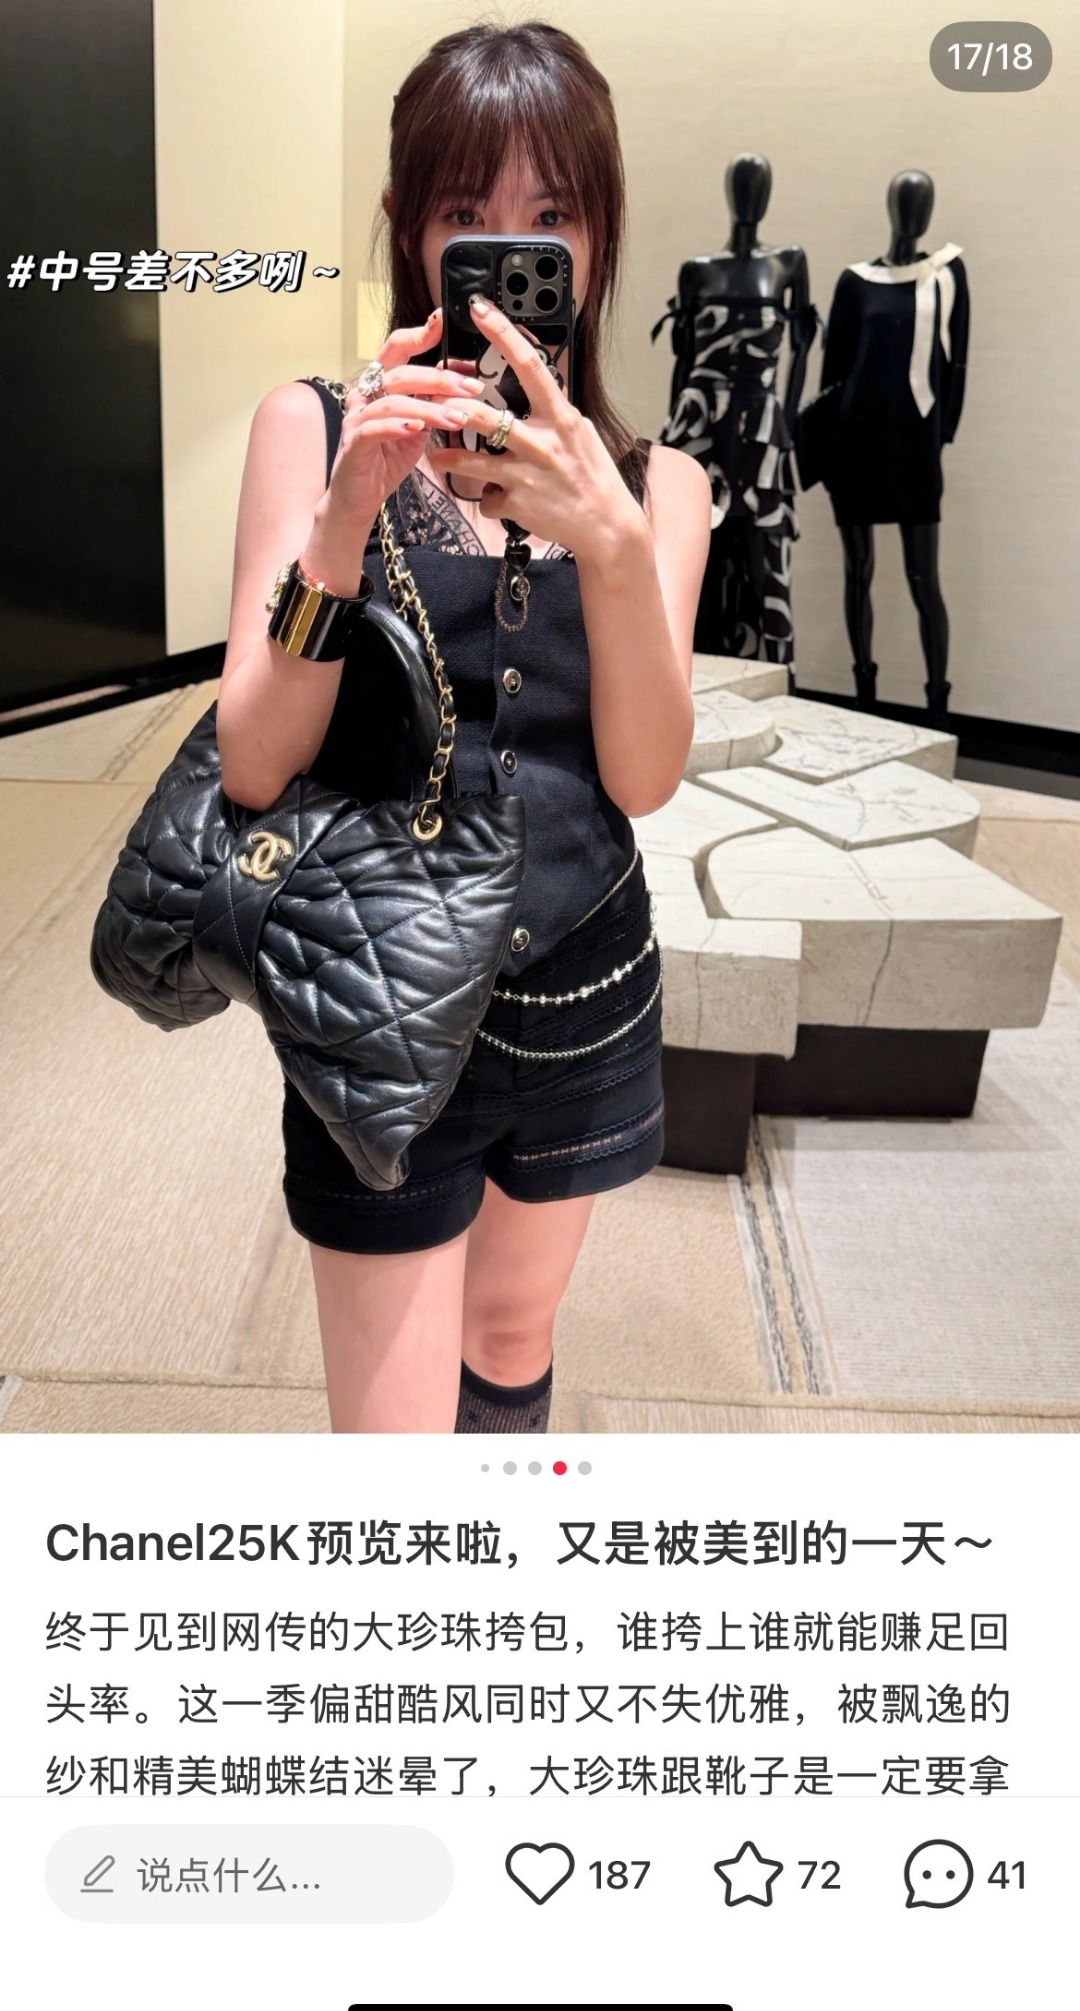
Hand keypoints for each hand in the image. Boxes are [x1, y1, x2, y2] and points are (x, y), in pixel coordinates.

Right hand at [327, 307, 483, 523]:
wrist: (359, 499)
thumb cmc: (386, 462)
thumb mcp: (417, 428)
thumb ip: (432, 404)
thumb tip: (460, 382)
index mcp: (379, 386)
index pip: (397, 350)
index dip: (418, 334)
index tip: (440, 322)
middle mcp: (364, 395)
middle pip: (400, 373)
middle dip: (438, 379)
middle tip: (470, 388)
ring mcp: (356, 418)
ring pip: (393, 401)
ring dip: (429, 408)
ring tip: (456, 418)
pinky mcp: (353, 443)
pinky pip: (375, 428)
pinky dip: (397, 426)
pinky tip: (418, 430)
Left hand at [426, 297, 643, 561]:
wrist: (606, 528)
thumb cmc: (593, 478)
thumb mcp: (581, 434)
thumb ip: (555, 412)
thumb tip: (537, 388)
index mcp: (561, 417)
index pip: (530, 365)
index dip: (502, 334)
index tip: (480, 309)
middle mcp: (543, 443)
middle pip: (484, 416)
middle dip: (454, 408)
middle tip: (438, 404)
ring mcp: (527, 475)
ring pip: (471, 461)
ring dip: (449, 458)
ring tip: (440, 456)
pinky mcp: (517, 504)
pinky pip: (487, 498)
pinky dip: (488, 499)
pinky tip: (498, 500)